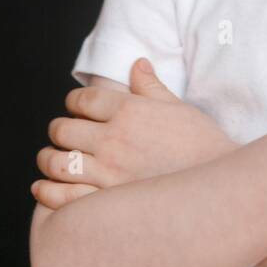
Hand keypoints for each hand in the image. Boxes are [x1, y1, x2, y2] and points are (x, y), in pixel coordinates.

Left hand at [31, 59, 235, 209]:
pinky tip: (45, 188)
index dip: (73, 103)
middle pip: (63, 129)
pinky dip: (46, 191)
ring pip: (56, 162)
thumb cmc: (203, 144)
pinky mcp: (107, 202)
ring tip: (50, 161)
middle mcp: (113, 139)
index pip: (82, 100)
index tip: (74, 109)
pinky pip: (62, 197)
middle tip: (62, 135)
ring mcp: (107, 173)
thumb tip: (138, 64)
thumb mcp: (179, 108)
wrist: (221, 186)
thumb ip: (151, 86)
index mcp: (129, 111)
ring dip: (47, 160)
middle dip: (59, 130)